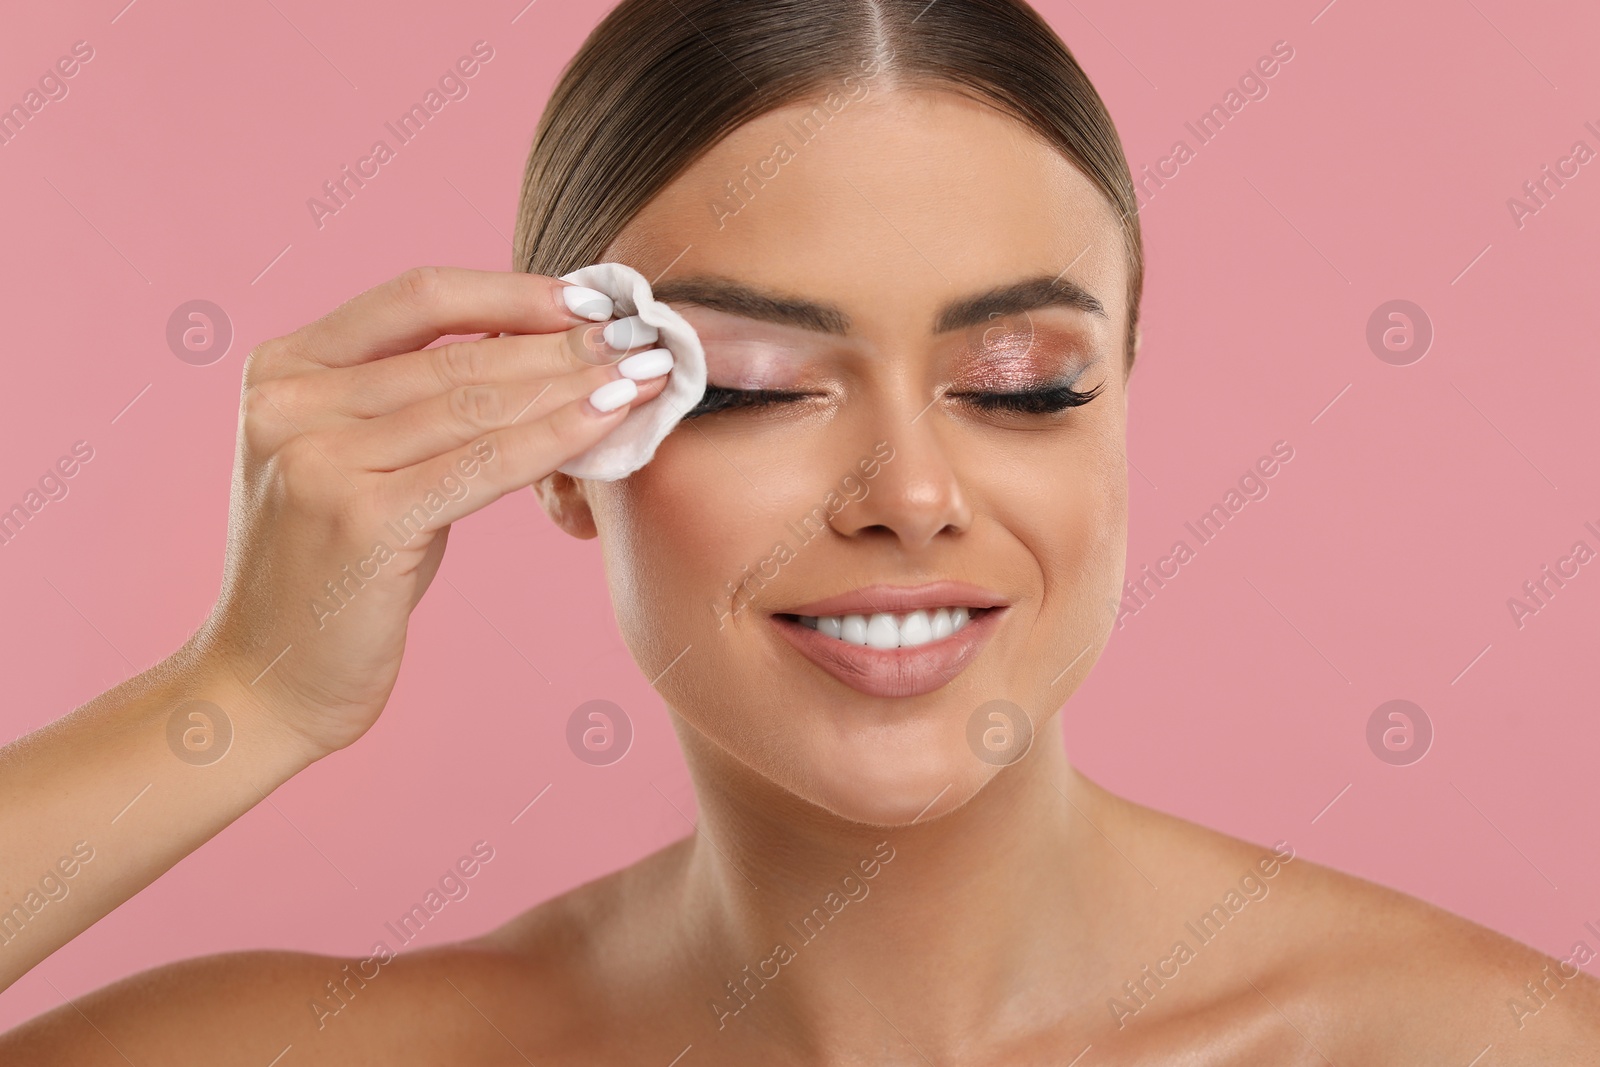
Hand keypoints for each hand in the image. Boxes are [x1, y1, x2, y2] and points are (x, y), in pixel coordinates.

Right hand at [195, 265, 668, 758]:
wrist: (266, 682)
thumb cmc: (331, 572)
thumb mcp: (359, 464)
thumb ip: (417, 403)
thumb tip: (533, 347)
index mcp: (283, 369)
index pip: (416, 299)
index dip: (511, 291)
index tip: (586, 298)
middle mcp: (291, 402)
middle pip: (457, 352)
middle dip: (561, 342)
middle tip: (638, 335)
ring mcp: (320, 460)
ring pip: (477, 404)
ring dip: (574, 383)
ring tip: (642, 372)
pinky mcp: (361, 520)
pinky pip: (485, 464)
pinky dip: (558, 437)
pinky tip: (610, 419)